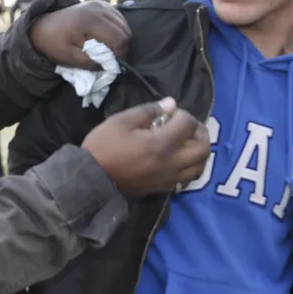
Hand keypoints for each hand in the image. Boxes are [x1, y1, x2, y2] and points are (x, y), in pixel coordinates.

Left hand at [30, 1, 130, 69]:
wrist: (44, 27)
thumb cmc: (55, 44)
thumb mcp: (70, 58)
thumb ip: (90, 63)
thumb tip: (110, 66)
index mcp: (91, 21)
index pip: (119, 40)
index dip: (119, 56)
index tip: (109, 65)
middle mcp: (99, 9)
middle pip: (125, 33)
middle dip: (121, 49)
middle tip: (109, 60)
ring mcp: (102, 4)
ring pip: (125, 26)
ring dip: (119, 41)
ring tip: (106, 50)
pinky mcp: (102, 4)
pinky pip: (119, 20)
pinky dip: (117, 31)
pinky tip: (105, 39)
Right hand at [82, 97, 210, 197]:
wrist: (89, 180)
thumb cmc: (103, 147)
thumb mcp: (121, 121)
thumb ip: (149, 111)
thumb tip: (171, 104)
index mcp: (161, 143)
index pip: (189, 124)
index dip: (183, 114)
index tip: (170, 113)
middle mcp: (170, 163)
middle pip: (203, 148)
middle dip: (200, 133)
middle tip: (187, 126)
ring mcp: (168, 178)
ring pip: (199, 167)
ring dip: (199, 152)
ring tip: (188, 144)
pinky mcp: (162, 188)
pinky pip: (187, 180)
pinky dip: (190, 168)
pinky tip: (180, 161)